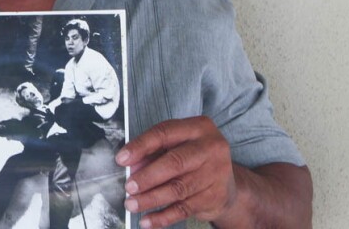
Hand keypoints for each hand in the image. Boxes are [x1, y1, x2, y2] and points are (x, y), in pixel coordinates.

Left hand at [115, 116, 235, 228]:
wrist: (226, 183)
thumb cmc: (193, 159)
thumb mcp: (175, 147)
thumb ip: (153, 153)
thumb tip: (131, 167)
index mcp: (199, 127)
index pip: (164, 133)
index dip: (140, 146)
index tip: (121, 159)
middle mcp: (211, 147)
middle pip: (175, 162)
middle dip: (147, 176)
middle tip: (129, 186)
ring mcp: (217, 173)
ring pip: (178, 188)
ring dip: (151, 199)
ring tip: (132, 204)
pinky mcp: (216, 196)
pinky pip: (184, 209)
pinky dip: (163, 217)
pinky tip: (148, 220)